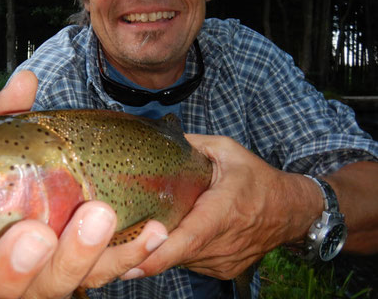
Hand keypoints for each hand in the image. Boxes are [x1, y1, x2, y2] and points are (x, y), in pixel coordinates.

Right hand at [0, 70, 168, 297]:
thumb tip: (25, 79)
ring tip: (100, 217)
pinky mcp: (75, 279)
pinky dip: (124, 254)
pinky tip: (149, 232)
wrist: (76, 203)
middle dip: (11, 266)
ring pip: (51, 286)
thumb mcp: (9, 148)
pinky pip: (99, 276)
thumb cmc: (22, 177)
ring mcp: (34, 283)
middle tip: (33, 235)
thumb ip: (9, 120)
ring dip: (79, 256)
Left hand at [124, 135, 321, 280]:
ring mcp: (223, 261)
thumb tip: (156, 139)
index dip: (157, 254)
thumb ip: (192, 144)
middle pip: (176, 252)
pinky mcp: (224, 270)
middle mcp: (223, 242)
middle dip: (146, 248)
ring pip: (181, 259)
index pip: (187, 239)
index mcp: (222, 211)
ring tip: (149, 228)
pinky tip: (179, 231)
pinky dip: (180, 250)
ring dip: (163, 247)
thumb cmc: (258, 179)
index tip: (130, 264)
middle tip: (118, 238)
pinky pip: (191, 262)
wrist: (291, 210)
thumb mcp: (226, 150)